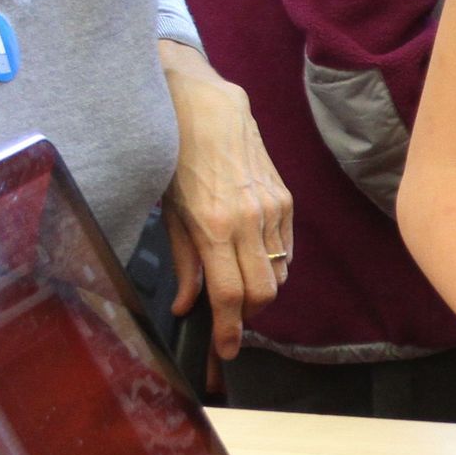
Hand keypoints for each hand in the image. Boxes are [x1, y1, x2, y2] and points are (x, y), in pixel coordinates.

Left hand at [160, 46, 293, 358]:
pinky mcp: (285, 199)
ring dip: (260, 291)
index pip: (228, 296)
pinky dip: (274, 265)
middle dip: (248, 316)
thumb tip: (188, 304)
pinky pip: (287, 249)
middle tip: (230, 323)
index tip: (226, 350)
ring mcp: (272, 209)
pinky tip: (254, 261)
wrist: (205, 104)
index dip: (229, 331)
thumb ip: (184, 262)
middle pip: (263, 293)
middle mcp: (248, 221)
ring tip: (238, 289)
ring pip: (279, 274)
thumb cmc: (175, 155)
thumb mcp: (169, 211)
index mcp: (213, 227)